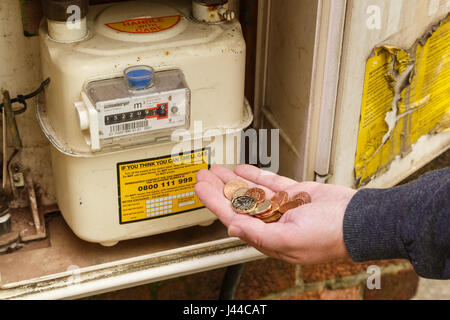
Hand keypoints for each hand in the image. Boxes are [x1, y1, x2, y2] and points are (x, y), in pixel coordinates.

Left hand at [194, 165, 356, 264]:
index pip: (233, 216)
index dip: (214, 202)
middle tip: (202, 175)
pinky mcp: (294, 193)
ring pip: (251, 191)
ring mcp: (283, 207)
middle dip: (218, 188)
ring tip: (217, 169)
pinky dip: (255, 175)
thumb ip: (258, 234)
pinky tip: (242, 169)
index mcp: (268, 237)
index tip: (200, 188)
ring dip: (233, 180)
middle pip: (238, 202)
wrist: (358, 219)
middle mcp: (272, 223)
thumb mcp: (290, 240)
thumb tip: (232, 227)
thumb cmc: (330, 235)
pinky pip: (269, 183)